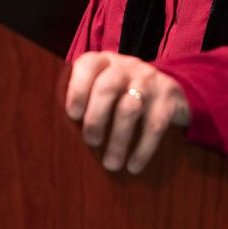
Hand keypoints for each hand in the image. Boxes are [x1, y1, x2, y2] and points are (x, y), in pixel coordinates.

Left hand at [64, 51, 190, 173]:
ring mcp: (150, 81)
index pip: (88, 65)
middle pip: (107, 87)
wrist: (170, 92)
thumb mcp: (105, 86)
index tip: (73, 115)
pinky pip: (154, 125)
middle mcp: (128, 67)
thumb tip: (57, 129)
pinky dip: (142, 149)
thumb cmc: (123, 94)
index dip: (77, 89)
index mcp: (106, 62)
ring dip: (118, 140)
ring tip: (111, 163)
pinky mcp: (169, 98)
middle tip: (91, 142)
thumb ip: (84, 98)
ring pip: (129, 108)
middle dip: (96, 118)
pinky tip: (134, 166)